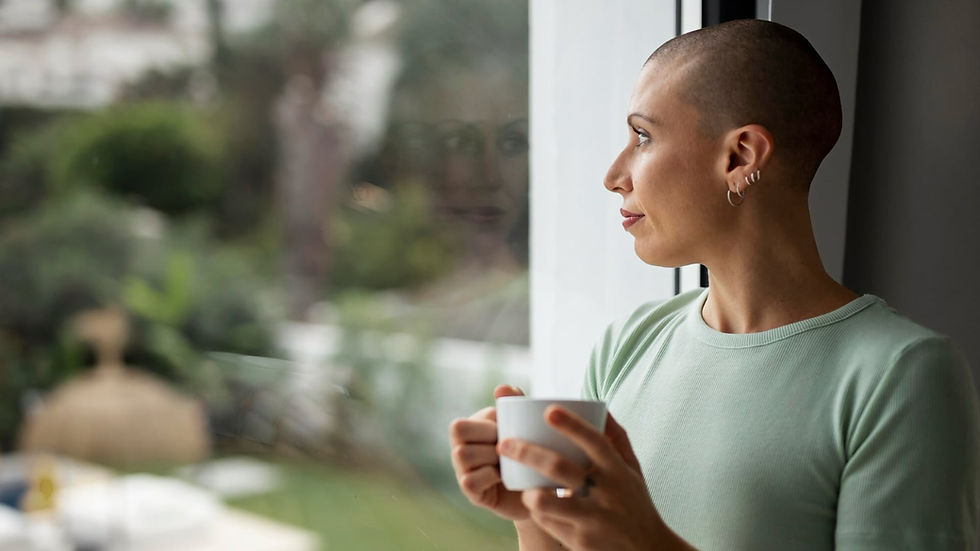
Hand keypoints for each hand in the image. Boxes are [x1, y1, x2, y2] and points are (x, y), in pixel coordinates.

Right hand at [449, 384, 529, 520]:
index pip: (469, 412)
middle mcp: (461, 446)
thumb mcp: (525, 425)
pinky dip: (490, 476)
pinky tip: (504, 477)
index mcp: (471, 427)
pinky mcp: (471, 492)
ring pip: (461, 453)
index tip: (510, 429)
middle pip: (457, 428)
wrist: (539, 488)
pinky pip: (469, 480)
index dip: (491, 421)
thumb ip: (516, 402)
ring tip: (508, 461)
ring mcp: (463, 470)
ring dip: (489, 455)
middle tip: (507, 444)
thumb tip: (502, 388)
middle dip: (486, 433)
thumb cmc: (529, 452)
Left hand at [498, 407, 692, 550]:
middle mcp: (606, 493)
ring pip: (548, 501)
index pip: (594, 442)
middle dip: (527, 452)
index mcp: (617, 470)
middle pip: (560, 468)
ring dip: (529, 491)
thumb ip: (616, 437)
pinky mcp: (580, 541)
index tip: (548, 410)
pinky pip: (548, 522)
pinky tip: (536, 504)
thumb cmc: (633, 500)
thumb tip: (600, 405)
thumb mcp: (632, 468)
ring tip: (520, 485)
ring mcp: (593, 519)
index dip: (572, 425)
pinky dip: (538, 511)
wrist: (646, 549)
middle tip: (503, 443)